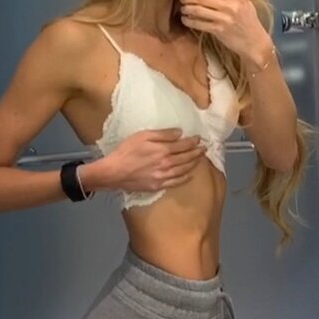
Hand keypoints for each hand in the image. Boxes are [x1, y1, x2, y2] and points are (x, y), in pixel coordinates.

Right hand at [91, 129, 206, 192]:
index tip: (199, 139)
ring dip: (194, 164)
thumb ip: (162, 134)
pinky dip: (185, 178)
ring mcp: (163, 176)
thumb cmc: (126, 151)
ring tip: (200, 159)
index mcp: (162, 150)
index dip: (193, 142)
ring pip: (184, 170)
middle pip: (186, 158)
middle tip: (204, 148)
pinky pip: (176, 182)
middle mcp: (166, 164)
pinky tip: (190, 174)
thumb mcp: (142, 136)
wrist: (114, 172)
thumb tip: (179, 133)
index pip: (183, 145)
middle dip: (197, 152)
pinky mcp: (158, 186)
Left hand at [180, 0, 270, 60]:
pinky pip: (199, 24)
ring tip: (183, 8)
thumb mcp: (245, 4)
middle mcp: (231, 6)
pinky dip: (190, 21)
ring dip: (187, 9)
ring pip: (198, 10)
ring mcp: (225, 19)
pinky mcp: (219, 30)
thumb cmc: (249, 22)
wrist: (255, 43)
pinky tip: (186, 20)